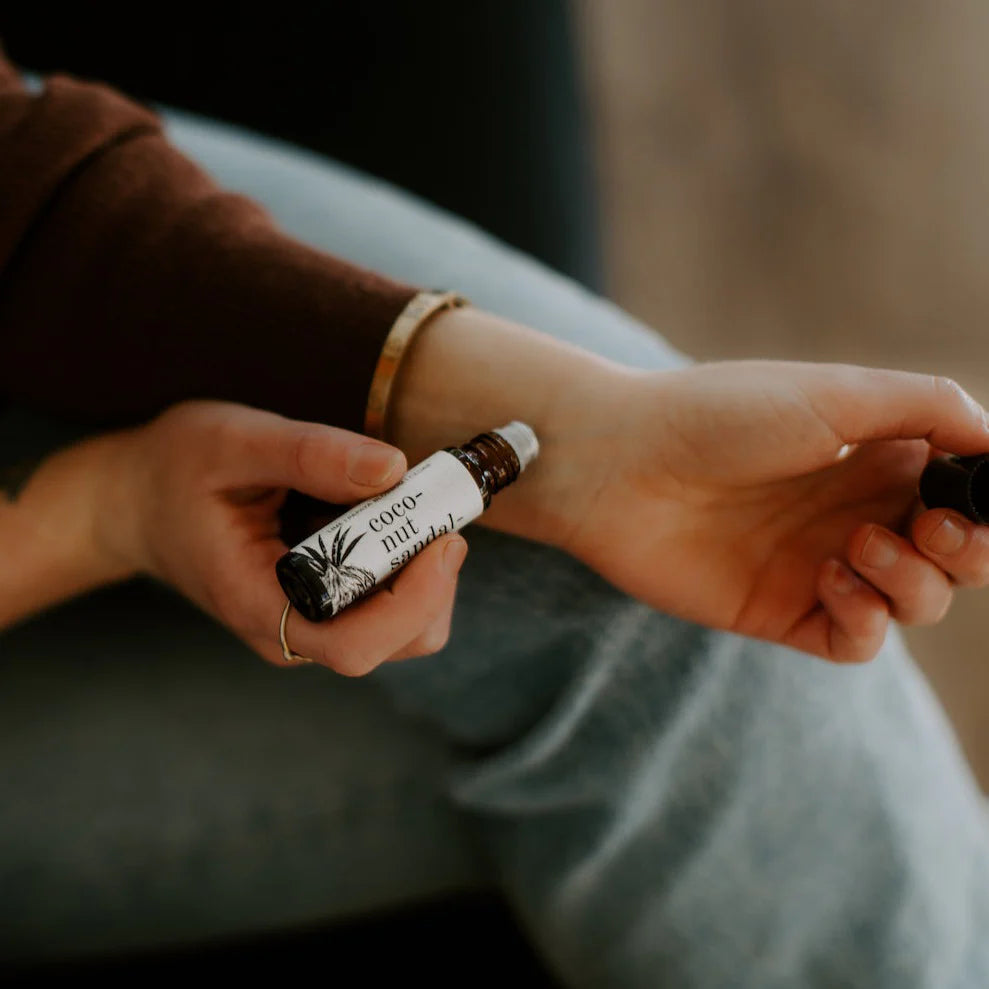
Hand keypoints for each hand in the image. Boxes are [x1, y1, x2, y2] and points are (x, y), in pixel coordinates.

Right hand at [100, 401, 467, 673]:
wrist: (139, 501)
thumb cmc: (176, 470)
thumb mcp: (232, 442)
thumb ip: (310, 454)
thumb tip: (394, 468)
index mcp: (260, 605)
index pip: (352, 644)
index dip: (413, 599)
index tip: (443, 535)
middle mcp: (293, 632)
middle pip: (399, 641)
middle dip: (436, 578)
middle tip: (439, 505)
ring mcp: (314, 624)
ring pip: (407, 627)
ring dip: (430, 568)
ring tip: (410, 502)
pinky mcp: (330, 606)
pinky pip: (393, 602)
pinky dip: (413, 560)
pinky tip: (392, 512)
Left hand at [556, 361, 988, 661]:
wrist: (620, 464)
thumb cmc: (720, 416)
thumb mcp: (837, 393)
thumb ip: (928, 407)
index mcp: (873, 456)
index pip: (961, 496)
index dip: (982, 507)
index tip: (974, 499)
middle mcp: (852, 512)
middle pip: (953, 558)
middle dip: (966, 551)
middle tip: (933, 527)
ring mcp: (817, 565)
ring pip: (914, 604)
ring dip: (914, 582)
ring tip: (857, 542)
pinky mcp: (779, 610)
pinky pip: (856, 641)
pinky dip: (866, 620)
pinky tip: (831, 577)